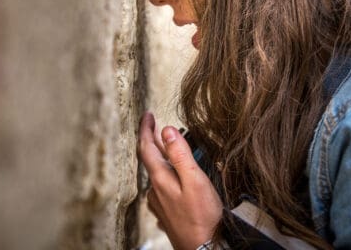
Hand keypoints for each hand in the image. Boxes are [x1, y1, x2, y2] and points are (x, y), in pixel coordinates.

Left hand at [138, 112, 222, 249]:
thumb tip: (166, 130)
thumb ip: (180, 155)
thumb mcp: (195, 180)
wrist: (204, 249)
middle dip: (151, 139)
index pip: (146, 146)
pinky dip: (164, 172)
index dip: (146, 128)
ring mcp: (159, 202)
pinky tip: (171, 174)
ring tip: (164, 144)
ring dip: (158, 155)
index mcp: (160, 179)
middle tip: (154, 123)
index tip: (147, 115)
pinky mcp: (166, 212)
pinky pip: (160, 185)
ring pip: (155, 172)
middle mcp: (155, 190)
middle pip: (149, 158)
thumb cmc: (202, 217)